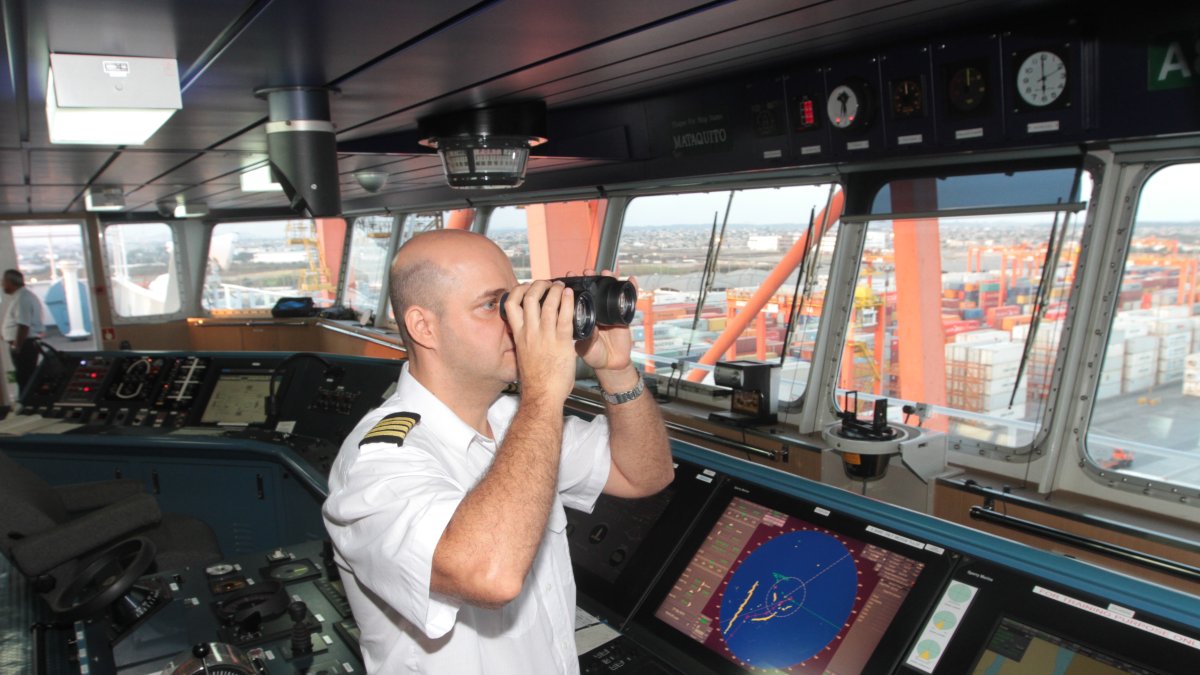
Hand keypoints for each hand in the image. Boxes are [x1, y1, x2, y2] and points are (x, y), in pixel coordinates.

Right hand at [503, 280, 577, 403]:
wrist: (543, 396)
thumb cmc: (536, 380)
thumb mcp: (524, 355)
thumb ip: (527, 340)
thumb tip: (532, 331)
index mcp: (519, 336)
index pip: (510, 305)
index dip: (517, 291)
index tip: (526, 287)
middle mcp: (530, 333)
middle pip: (528, 298)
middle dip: (538, 285)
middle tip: (547, 283)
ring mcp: (545, 337)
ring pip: (547, 303)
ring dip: (555, 290)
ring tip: (561, 286)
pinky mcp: (561, 342)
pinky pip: (564, 316)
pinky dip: (567, 302)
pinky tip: (570, 295)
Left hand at [575, 270, 635, 373]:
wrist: (610, 364)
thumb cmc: (594, 355)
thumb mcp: (586, 347)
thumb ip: (589, 338)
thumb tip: (594, 327)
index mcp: (582, 315)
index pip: (577, 295)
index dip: (573, 285)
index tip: (569, 275)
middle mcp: (595, 310)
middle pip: (593, 288)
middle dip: (590, 277)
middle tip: (587, 271)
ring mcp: (609, 311)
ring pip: (609, 291)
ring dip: (608, 278)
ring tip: (606, 271)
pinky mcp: (623, 315)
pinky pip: (628, 300)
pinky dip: (631, 289)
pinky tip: (631, 280)